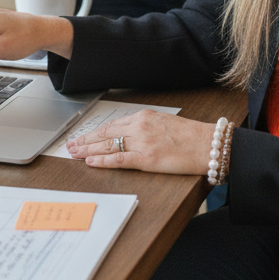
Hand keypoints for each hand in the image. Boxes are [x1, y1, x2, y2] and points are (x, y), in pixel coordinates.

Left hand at [66, 108, 213, 175]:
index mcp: (144, 117)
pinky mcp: (147, 159)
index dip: (94, 132)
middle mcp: (140, 126)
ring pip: (108, 146)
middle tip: (70, 145)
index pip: (112, 124)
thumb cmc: (191, 136)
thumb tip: (129, 135)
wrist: (208, 144)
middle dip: (85, 140)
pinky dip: (103, 161)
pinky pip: (119, 160)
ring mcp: (142, 142)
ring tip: (74, 154)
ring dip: (88, 150)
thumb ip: (146, 128)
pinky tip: (91, 162)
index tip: (82, 136)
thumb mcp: (165, 124)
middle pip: (105, 134)